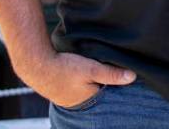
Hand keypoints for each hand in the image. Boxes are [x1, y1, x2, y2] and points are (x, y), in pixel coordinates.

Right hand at [19, 51, 134, 107]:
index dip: (116, 83)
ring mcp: (68, 97)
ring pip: (88, 87)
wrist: (36, 64)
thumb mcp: (92, 69)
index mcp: (89, 101)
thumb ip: (112, 74)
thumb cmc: (64, 68)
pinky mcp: (61, 90)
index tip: (123, 73)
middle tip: (107, 68)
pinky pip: (77, 85)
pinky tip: (82, 71)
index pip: (109, 93)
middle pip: (99, 91)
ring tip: (93, 69)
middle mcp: (79, 102)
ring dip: (92, 80)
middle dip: (104, 82)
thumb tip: (132, 77)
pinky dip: (82, 80)